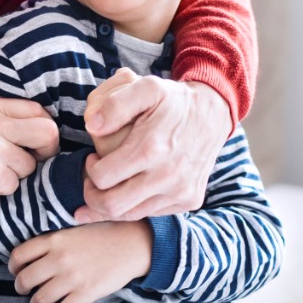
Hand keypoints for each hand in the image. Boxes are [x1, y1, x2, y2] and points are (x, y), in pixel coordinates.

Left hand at [8, 222, 151, 302]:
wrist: (131, 244)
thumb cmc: (102, 235)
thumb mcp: (73, 230)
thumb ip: (53, 242)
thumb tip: (33, 257)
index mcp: (54, 240)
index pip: (19, 255)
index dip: (13, 266)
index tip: (16, 271)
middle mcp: (58, 258)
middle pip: (24, 280)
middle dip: (21, 288)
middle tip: (25, 290)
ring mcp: (71, 277)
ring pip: (39, 299)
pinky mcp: (85, 294)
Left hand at [76, 79, 230, 221]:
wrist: (213, 113)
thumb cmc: (173, 101)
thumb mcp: (146, 88)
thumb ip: (115, 104)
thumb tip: (92, 126)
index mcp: (151, 149)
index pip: (102, 178)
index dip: (90, 170)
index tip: (93, 158)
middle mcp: (167, 176)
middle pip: (112, 205)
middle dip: (93, 196)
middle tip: (93, 180)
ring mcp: (180, 192)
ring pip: (131, 215)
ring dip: (112, 203)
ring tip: (109, 185)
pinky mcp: (189, 200)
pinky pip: (152, 213)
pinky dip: (136, 205)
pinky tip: (131, 189)